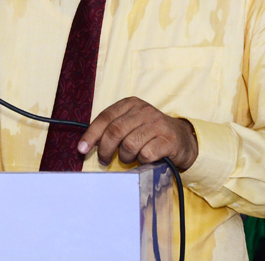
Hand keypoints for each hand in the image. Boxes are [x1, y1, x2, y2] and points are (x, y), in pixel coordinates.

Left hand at [78, 97, 198, 170]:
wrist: (182, 138)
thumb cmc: (150, 133)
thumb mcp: (131, 123)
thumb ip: (112, 128)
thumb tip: (88, 144)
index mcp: (131, 104)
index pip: (105, 117)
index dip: (91, 134)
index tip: (82, 149)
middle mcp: (144, 110)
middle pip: (115, 131)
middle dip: (105, 149)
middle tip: (104, 160)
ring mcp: (158, 124)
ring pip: (129, 144)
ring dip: (125, 157)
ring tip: (129, 158)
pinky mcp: (168, 140)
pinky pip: (146, 154)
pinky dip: (141, 161)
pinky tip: (144, 159)